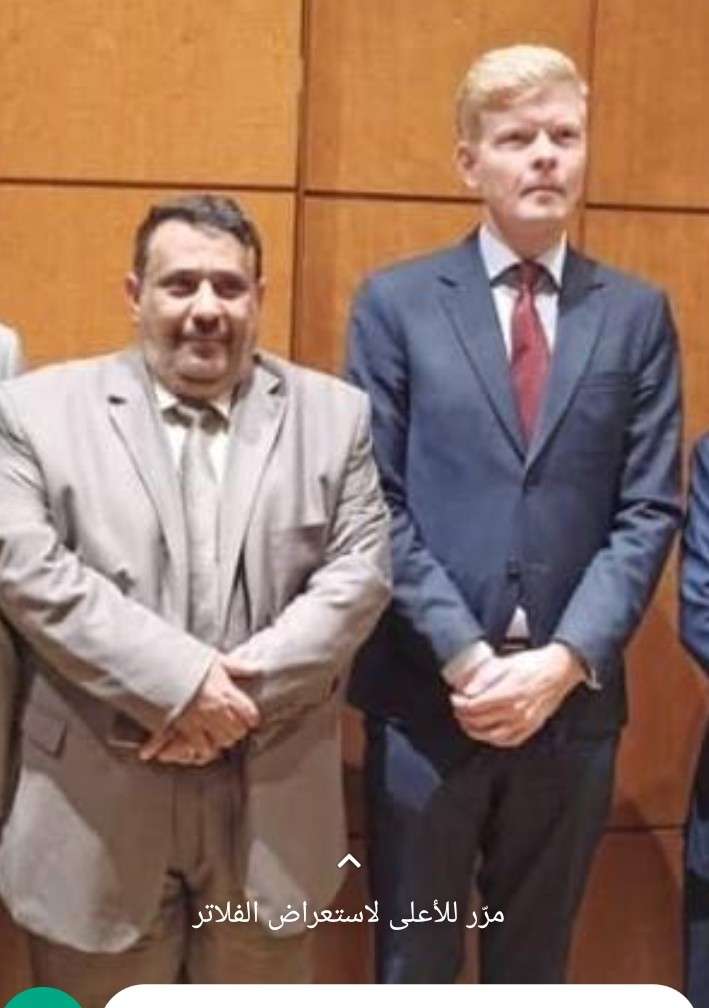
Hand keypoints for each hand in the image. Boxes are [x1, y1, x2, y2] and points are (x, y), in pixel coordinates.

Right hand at [139, 657, 259, 761]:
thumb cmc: (186, 662)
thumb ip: (237, 666)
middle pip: (237, 731)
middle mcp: (216, 708)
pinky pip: (201, 747)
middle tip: (232, 728)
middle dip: (236, 731)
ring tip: (217, 736)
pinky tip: (201, 744)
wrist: (158, 668)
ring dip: (220, 741)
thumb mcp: (215, 660)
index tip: (249, 720)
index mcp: (226, 691)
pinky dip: (202, 748)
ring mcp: (201, 720)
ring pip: (221, 742)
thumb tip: (258, 667)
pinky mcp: (184, 728)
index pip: (249, 713)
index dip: (250, 719)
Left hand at [450, 643, 584, 747]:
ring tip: (467, 722)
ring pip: (492, 736)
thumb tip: (466, 689)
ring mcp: (525, 722)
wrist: (560, 670)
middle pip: (480, 721)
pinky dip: (494, 740)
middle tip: (458, 709)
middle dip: (463, 716)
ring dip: (475, 731)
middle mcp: (517, 711)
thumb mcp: (506, 663)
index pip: (475, 706)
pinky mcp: (532, 727)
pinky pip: (509, 741)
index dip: (460, 704)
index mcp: (509, 693)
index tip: (455, 698)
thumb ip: (485, 677)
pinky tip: (487, 733)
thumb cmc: (534, 664)